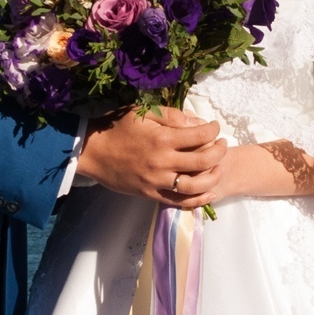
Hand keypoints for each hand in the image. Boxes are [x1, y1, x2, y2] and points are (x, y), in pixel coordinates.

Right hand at [78, 106, 224, 206]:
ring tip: (218, 168)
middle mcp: (162, 162)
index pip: (200, 136)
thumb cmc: (115, 128)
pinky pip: (178, 202)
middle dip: (219, 151)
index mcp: (162, 139)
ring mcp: (156, 181)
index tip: (215, 126)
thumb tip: (195, 122)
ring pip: (195, 186)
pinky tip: (208, 193)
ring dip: (213, 178)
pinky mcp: (150, 194)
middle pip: (204, 161)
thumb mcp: (141, 112)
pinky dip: (197, 200)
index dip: (213, 129)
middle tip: (222, 144)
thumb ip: (170, 115)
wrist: (91, 152)